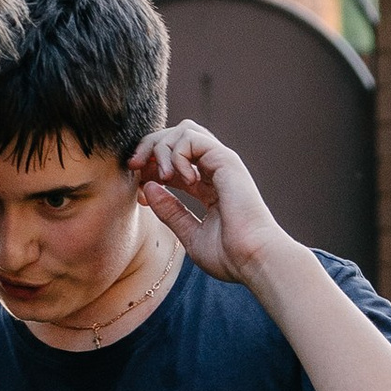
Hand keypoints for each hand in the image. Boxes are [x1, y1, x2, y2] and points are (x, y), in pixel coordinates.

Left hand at [132, 124, 281, 285]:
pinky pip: (191, 137)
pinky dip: (177, 153)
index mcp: (209, 188)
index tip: (140, 190)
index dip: (151, 168)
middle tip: (136, 167)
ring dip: (162, 148)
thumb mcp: (190, 234)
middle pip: (177, 137)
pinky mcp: (226, 160)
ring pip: (183, 130)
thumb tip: (149, 187)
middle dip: (150, 147)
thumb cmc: (229, 256)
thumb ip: (170, 211)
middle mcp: (216, 171)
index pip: (175, 162)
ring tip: (163, 177)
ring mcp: (222, 163)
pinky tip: (177, 178)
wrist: (254, 260)